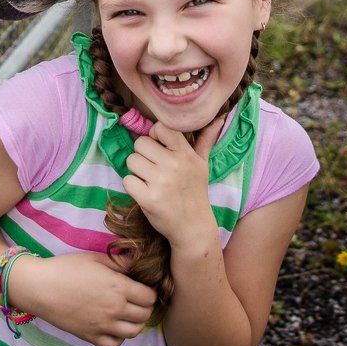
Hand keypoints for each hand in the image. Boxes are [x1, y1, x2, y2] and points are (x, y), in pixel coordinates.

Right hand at [7, 251, 155, 345]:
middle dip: (144, 306)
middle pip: (145, 315)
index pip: (149, 297)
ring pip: (134, 332)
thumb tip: (137, 260)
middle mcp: (115, 309)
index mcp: (118, 287)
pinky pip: (115, 344)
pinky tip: (113, 325)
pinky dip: (119, 337)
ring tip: (127, 312)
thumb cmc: (67, 268)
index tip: (142, 286)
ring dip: (135, 322)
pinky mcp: (92, 337)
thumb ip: (119, 262)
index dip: (149, 290)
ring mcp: (104, 326)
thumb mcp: (95, 258)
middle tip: (136, 298)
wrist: (41, 288)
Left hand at [122, 116, 224, 249]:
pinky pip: (127, 180)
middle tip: (154, 168)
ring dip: (136, 171)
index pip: (159, 127)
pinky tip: (145, 193)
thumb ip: (205, 140)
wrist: (194, 228)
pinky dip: (132, 186)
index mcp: (186, 154)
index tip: (160, 149)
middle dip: (143, 155)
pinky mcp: (149, 199)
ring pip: (131, 160)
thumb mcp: (202, 164)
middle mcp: (174, 165)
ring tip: (149, 180)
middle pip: (140, 143)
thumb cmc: (195, 192)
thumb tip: (219, 118)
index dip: (154, 136)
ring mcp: (161, 182)